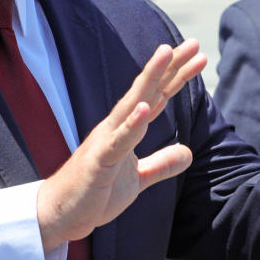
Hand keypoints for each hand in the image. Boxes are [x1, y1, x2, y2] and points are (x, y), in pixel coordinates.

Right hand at [37, 39, 206, 248]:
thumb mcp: (137, 180)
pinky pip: (117, 140)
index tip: (200, 56)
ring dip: (150, 78)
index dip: (178, 75)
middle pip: (148, 89)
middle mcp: (116, 126)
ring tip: (167, 54)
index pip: (158, 95)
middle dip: (171, 65)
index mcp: (126, 128)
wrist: (59, 215)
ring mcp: (106, 140)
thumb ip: (161, 164)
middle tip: (194, 43)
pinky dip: (131, 124)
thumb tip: (188, 152)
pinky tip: (145, 107)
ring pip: (132, 103)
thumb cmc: (94, 193)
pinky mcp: (98, 161)